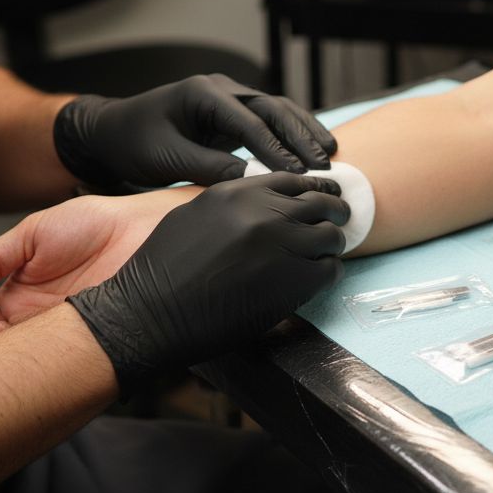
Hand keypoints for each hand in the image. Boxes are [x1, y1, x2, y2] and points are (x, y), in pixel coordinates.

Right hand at [0, 189, 195, 353]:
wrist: (144, 228)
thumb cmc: (95, 225)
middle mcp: (33, 325)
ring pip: (11, 364)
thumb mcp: (34, 234)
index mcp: (17, 299)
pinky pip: (50, 366)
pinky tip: (13, 339)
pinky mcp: (85, 347)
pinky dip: (24, 359)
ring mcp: (58, 338)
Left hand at [53, 74, 336, 187]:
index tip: (296, 174)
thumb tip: (254, 180)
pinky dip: (292, 134)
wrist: (113, 135)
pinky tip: (314, 150)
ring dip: (304, 132)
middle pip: (271, 108)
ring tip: (330, 155)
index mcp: (202, 93)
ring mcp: (229, 98)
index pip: (248, 122)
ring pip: (277, 110)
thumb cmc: (134, 144)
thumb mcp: (167, 158)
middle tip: (322, 166)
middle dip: (299, 137)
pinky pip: (270, 120)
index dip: (275, 149)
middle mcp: (220, 89)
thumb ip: (209, 167)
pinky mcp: (233, 114)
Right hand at [69, 172, 348, 394]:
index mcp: (237, 193)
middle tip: (341, 219)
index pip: (293, 180)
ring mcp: (281, 248)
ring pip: (331, 236)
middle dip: (335, 211)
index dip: (315, 186)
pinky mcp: (292, 283)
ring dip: (333, 243)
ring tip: (330, 250)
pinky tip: (319, 276)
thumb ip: (231, 203)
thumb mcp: (193, 216)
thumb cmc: (161, 269)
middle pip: (321, 203)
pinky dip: (329, 272)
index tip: (325, 192)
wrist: (150, 313)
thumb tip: (261, 202)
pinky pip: (328, 270)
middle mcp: (263, 214)